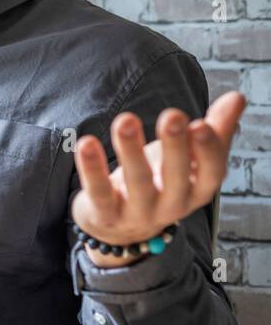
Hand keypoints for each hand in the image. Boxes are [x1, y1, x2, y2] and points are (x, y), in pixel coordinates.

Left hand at [72, 90, 246, 267]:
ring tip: (125, 120)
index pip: (210, 174)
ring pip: (136, 182)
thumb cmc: (159, 181)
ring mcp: (137, 213)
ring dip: (131, 150)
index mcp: (196, 190)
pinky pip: (98, 191)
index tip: (202, 124)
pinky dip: (92, 168)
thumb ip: (214, 130)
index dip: (209, 152)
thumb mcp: (188, 160)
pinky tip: (86, 142)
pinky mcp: (105, 214)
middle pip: (175, 178)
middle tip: (172, 115)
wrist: (120, 228)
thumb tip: (238, 97)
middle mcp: (171, 205)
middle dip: (174, 147)